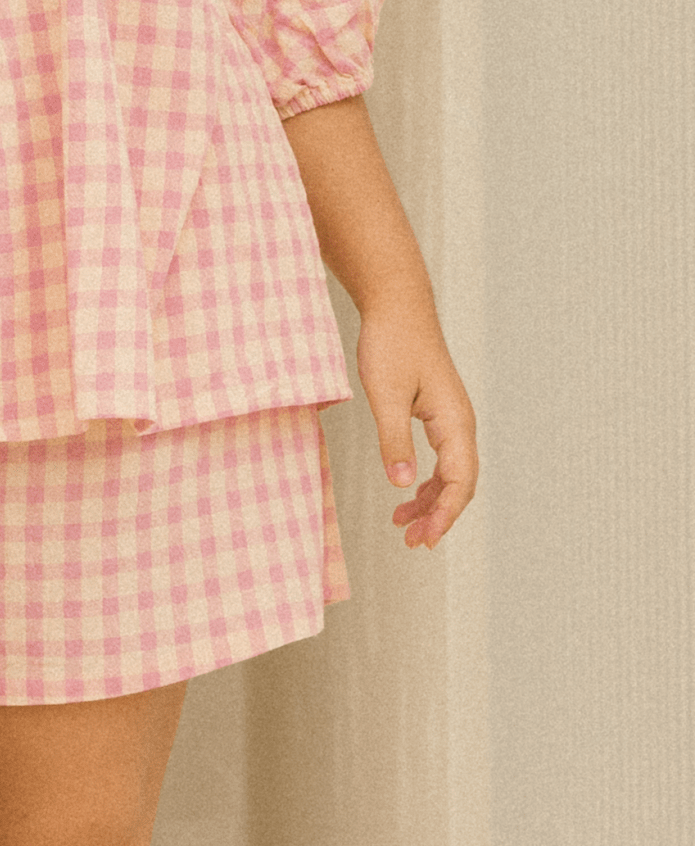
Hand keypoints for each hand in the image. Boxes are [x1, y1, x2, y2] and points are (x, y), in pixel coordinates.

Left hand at [355, 292, 478, 549]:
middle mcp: (460, 422)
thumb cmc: (392, 343)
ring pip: (450, 472)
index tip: (423, 539)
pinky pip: (440, 456)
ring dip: (430, 500)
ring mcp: (451, 417)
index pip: (460, 482)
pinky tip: (406, 489)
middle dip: (438, 515)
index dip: (444, 515)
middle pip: (460, 483)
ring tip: (403, 523)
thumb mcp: (385, 394)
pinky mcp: (437, 411)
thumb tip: (400, 484)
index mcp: (454, 421)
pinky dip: (425, 478)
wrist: (396, 305)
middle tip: (412, 541)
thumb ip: (393, 440)